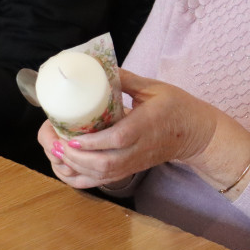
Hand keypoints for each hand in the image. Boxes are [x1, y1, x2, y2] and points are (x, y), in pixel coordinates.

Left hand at [40, 69, 218, 188]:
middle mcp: (139, 149)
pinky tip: (66, 168)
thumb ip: (126, 79)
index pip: (118, 139)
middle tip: (55, 142)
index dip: (92, 143)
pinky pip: (103, 182)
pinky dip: (82, 179)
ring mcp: (134, 163)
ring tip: (56, 152)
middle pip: (105, 164)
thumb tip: (98, 67)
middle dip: (75, 157)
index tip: (70, 137)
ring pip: (102, 176)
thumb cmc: (176, 106)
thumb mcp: (154, 87)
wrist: (195, 134)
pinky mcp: (130, 170)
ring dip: (76, 167)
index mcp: (146, 125)